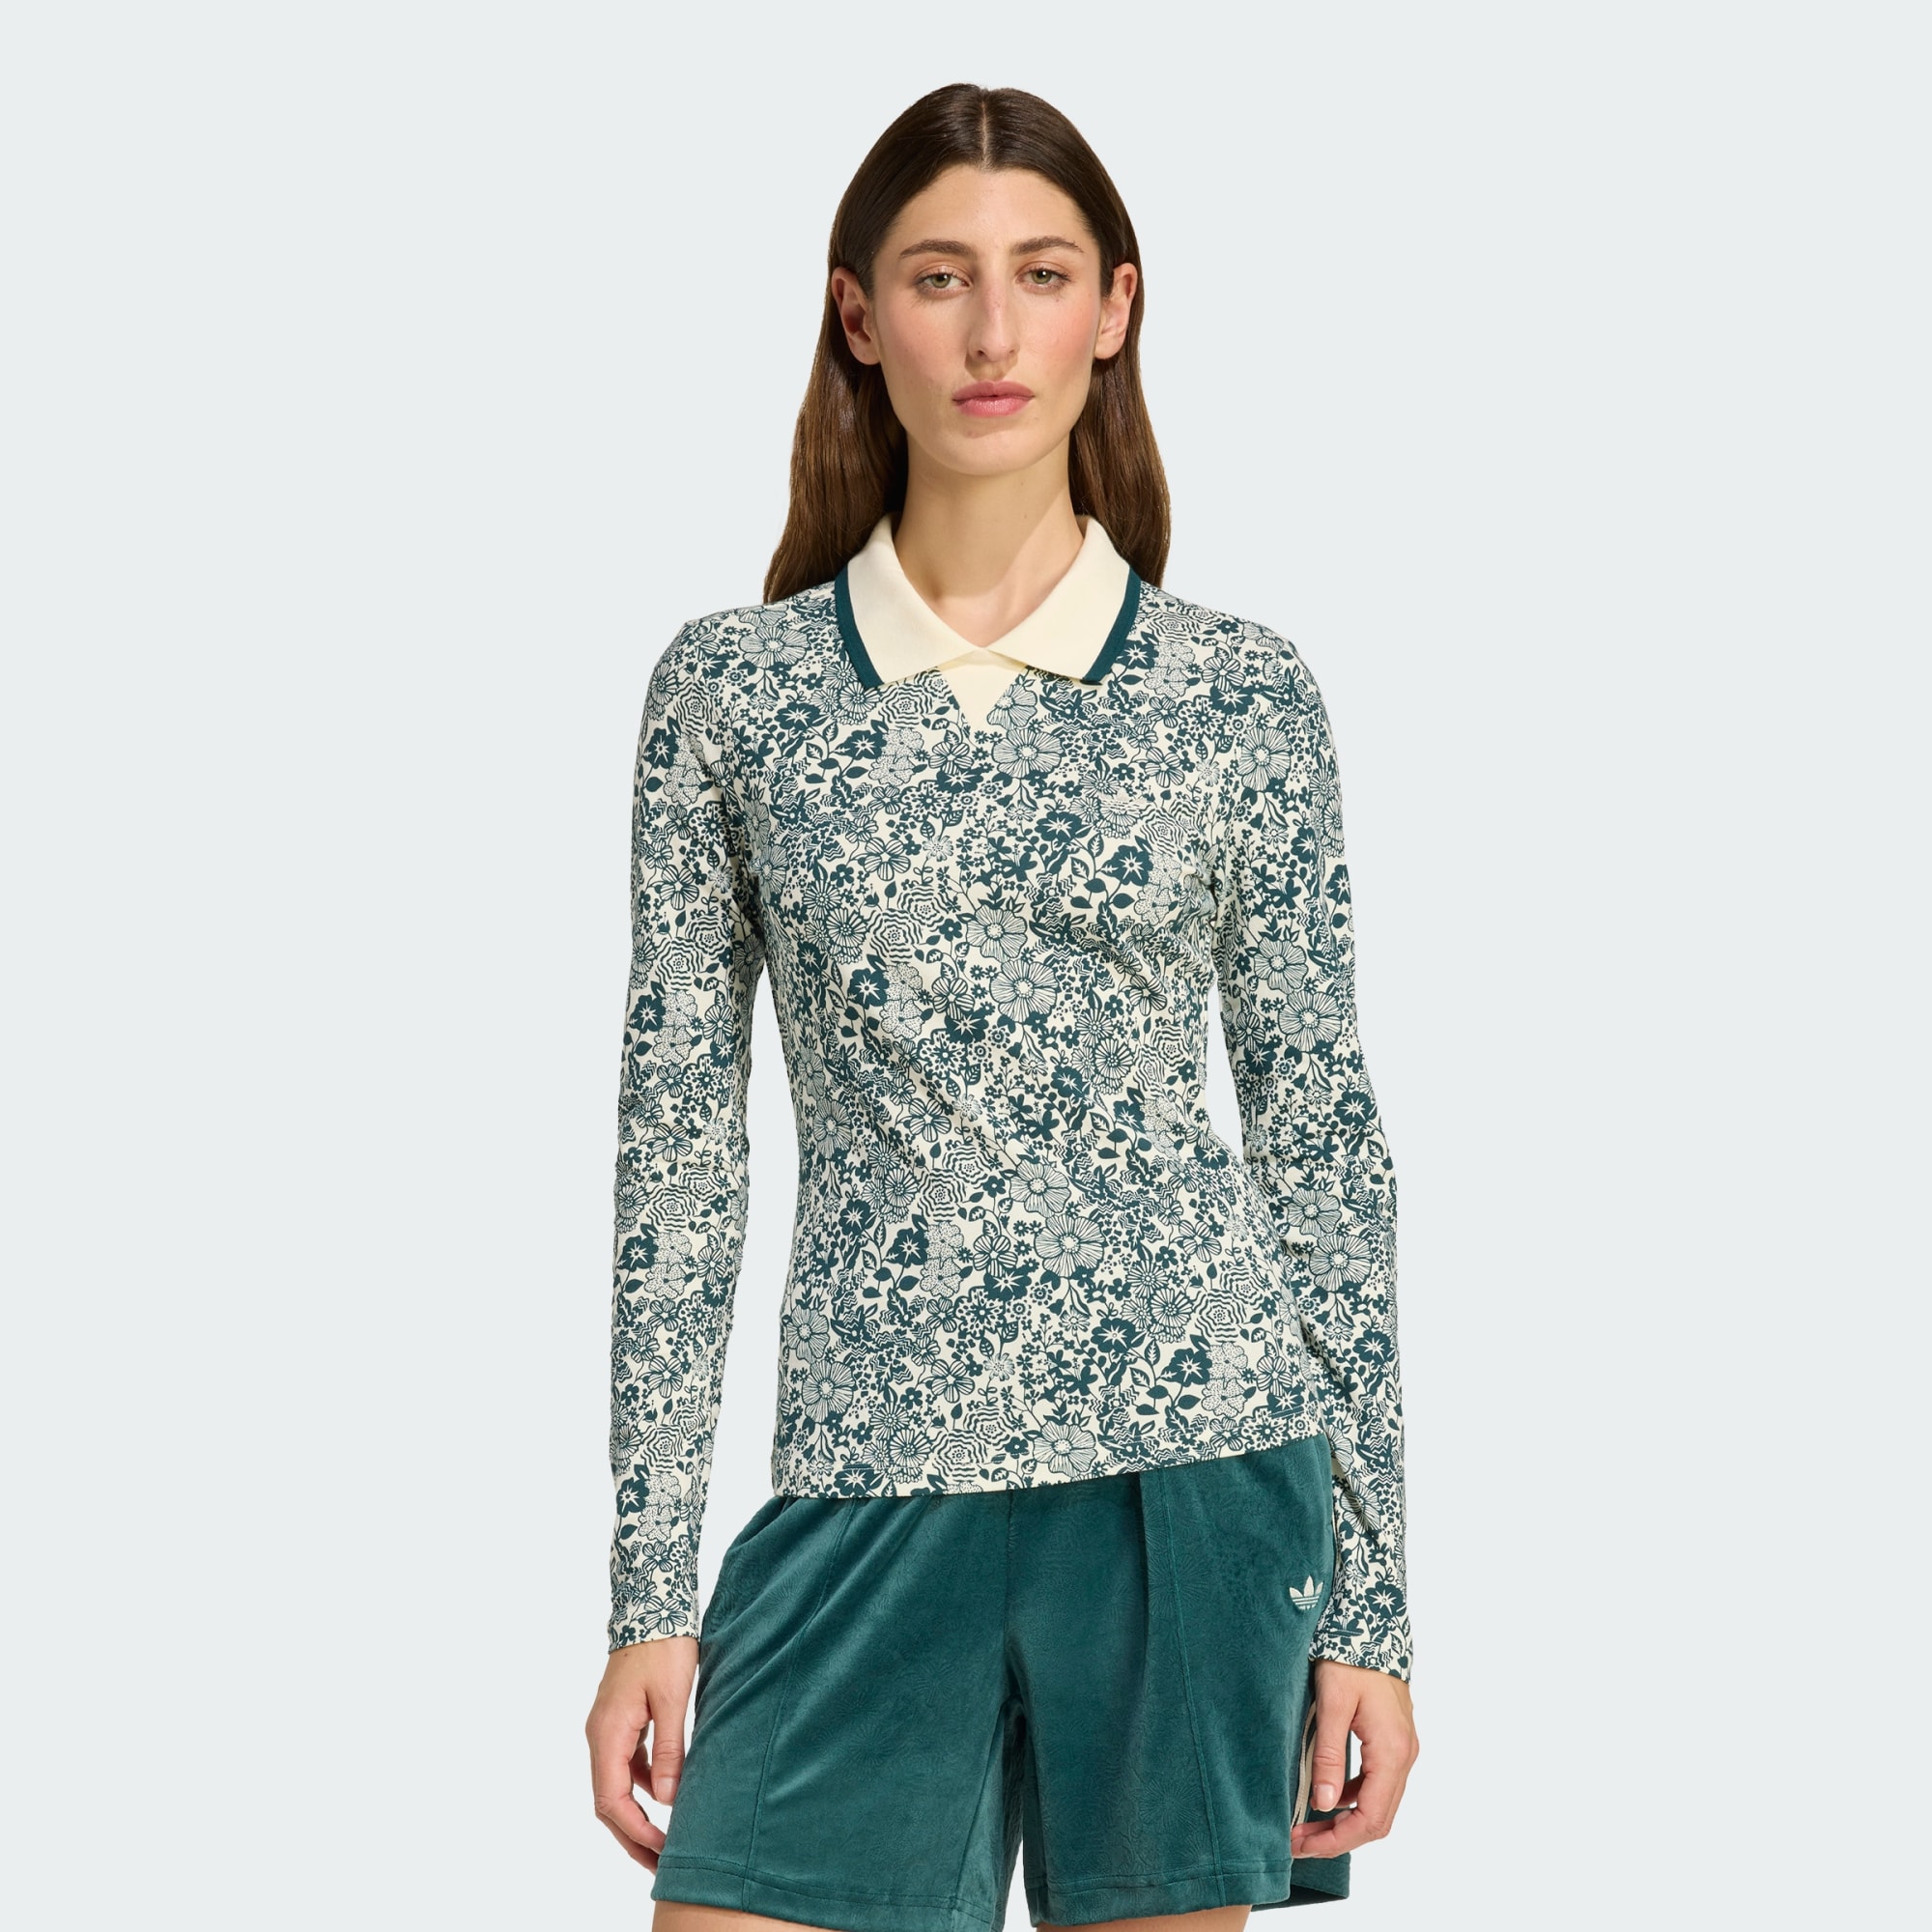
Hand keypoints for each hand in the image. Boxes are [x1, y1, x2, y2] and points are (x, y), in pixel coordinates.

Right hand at [586, 1636, 696, 1869]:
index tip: (662, 1850)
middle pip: (609, 1801)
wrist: (652, 1605)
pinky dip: (642, 1787)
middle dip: (633, 1836)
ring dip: (636, 1816)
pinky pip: (626, 1766)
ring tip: (665, 1841)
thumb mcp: (674, 1698)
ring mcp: (608, 1729)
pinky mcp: (621, 1721)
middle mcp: (600, 1736)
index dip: (635, 1830)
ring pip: (616, 1786)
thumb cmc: (664, 1647)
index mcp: (607, 1733)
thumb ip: (670, 1749)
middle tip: (660, 1866)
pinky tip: (667, 1796)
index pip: (611, 1799)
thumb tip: (670, 1799)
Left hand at [1289, 1659, 1418, 1860]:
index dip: (1336, 1840)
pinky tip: (1324, 1795)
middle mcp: (1404, 1757)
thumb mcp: (1333, 1704)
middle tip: (1298, 1841)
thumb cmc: (1351, 1658)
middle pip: (1377, 1819)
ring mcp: (1402, 1750)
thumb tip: (1322, 1804)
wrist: (1371, 1624)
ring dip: (1344, 1820)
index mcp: (1392, 1753)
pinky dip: (1352, 1798)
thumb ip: (1328, 1755)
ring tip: (1305, 1824)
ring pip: (1378, 1804)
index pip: (1370, 1819)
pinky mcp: (1394, 1742)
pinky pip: (1376, 1784)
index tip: (1302, 1844)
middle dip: (1337, 1837)